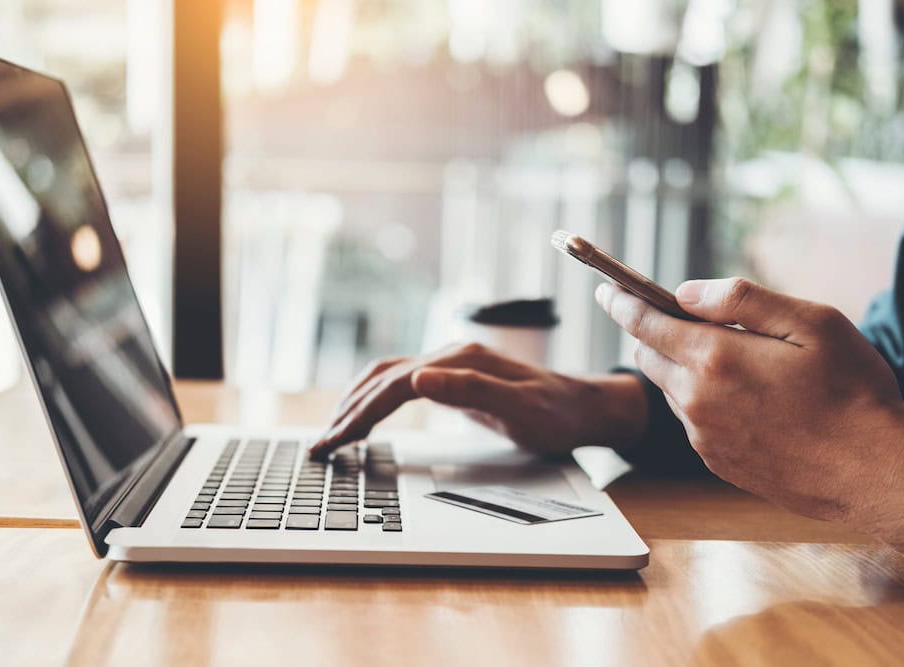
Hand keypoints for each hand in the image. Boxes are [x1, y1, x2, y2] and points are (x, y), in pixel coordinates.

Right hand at [309, 342, 647, 459]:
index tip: (335, 443)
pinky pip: (400, 384)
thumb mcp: (521, 407)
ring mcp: (450, 364)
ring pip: (386, 377)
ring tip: (332, 432)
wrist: (584, 407)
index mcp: (459, 360)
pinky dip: (374, 398)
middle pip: (382, 379)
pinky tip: (365, 415)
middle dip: (347, 412)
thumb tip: (418, 378)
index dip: (360, 414)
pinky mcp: (452, 377)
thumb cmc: (557, 413)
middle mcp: (449, 355)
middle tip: (319, 447)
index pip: (393, 386)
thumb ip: (470, 390)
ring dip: (355, 402)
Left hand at [597, 278, 903, 558]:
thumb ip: (741, 299)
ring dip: (683, 369)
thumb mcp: (811, 323)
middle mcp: (697, 400)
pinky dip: (702, 402)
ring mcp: (703, 436)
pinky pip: (692, 421)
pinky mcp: (715, 461)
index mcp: (715, 358)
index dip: (622, 302)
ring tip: (734, 363)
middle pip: (649, 356)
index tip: (607, 290)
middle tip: (682, 320)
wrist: (873, 471)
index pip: (645, 323)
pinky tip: (746, 401)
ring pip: (670, 390)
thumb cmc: (852, 391)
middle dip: (654, 333)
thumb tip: (686, 292)